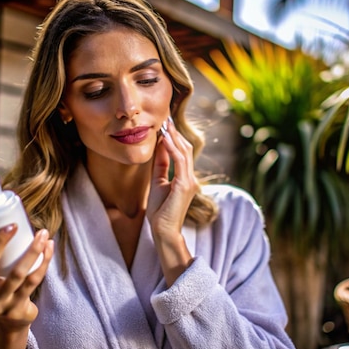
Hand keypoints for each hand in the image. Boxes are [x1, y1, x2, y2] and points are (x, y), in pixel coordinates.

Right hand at [0, 221, 53, 330]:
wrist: (11, 324)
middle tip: (13, 224)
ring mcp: (0, 302)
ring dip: (33, 250)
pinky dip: (44, 262)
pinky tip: (49, 248)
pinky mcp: (18, 307)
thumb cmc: (2, 289)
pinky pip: (33, 281)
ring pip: (18, 273)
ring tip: (43, 233)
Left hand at [147, 118, 198, 284]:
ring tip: (165, 124)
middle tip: (166, 118)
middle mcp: (191, 178)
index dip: (174, 138)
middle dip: (175, 133)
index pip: (182, 153)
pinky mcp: (185, 185)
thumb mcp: (158, 183)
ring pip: (184, 152)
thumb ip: (160, 165)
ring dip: (174, 137)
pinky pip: (179, 161)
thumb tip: (159, 147)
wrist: (163, 231)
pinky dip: (172, 147)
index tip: (166, 124)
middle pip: (186, 149)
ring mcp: (190, 181)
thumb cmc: (160, 212)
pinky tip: (164, 138)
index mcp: (185, 178)